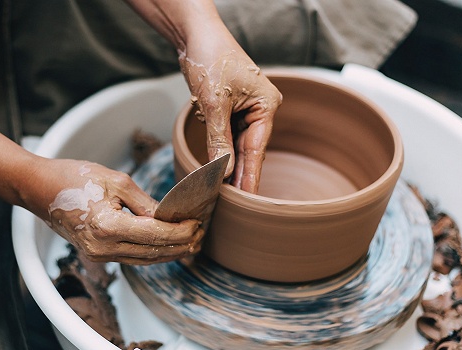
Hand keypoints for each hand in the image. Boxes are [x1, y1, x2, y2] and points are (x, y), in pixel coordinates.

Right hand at [24, 158, 203, 264]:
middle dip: (181, 245)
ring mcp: (98, 255)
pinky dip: (152, 252)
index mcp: (108, 226)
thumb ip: (145, 203)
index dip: (181, 231)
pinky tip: (168, 245)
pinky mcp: (96, 254)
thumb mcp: (116, 180)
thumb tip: (170, 217)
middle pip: (154, 253)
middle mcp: (103, 248)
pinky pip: (132, 257)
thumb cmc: (74, 177)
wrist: (38, 188)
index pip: (156, 235)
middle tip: (201, 234)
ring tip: (191, 242)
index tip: (198, 224)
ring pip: (144, 259)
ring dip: (169, 253)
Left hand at [179, 23, 281, 193]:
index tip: (248, 200)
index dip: (250, 176)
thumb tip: (223, 171)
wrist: (195, 34)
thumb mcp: (213, 103)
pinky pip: (227, 135)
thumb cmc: (210, 58)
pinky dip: (221, 150)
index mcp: (267, 105)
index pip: (257, 149)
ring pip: (237, 145)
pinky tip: (217, 169)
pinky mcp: (230, 108)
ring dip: (229, 164)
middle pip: (249, 150)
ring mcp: (246, 108)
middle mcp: (261, 108)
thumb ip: (219, 140)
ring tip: (224, 192)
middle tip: (234, 203)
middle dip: (240, 174)